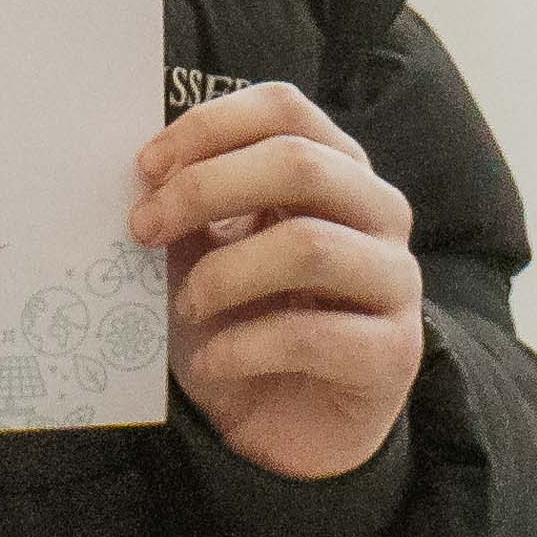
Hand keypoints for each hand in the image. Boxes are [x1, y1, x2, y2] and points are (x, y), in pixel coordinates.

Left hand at [135, 83, 426, 482]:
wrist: (288, 428)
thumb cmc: (245, 325)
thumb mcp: (203, 258)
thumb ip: (187, 211)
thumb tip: (142, 176)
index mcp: (334, 170)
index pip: (286, 109)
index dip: (211, 126)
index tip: (147, 167)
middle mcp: (377, 212)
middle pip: (300, 163)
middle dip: (206, 188)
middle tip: (142, 228)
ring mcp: (395, 280)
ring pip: (309, 246)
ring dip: (224, 274)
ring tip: (185, 306)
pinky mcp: (392, 352)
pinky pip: (313, 336)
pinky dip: (243, 347)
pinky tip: (211, 363)